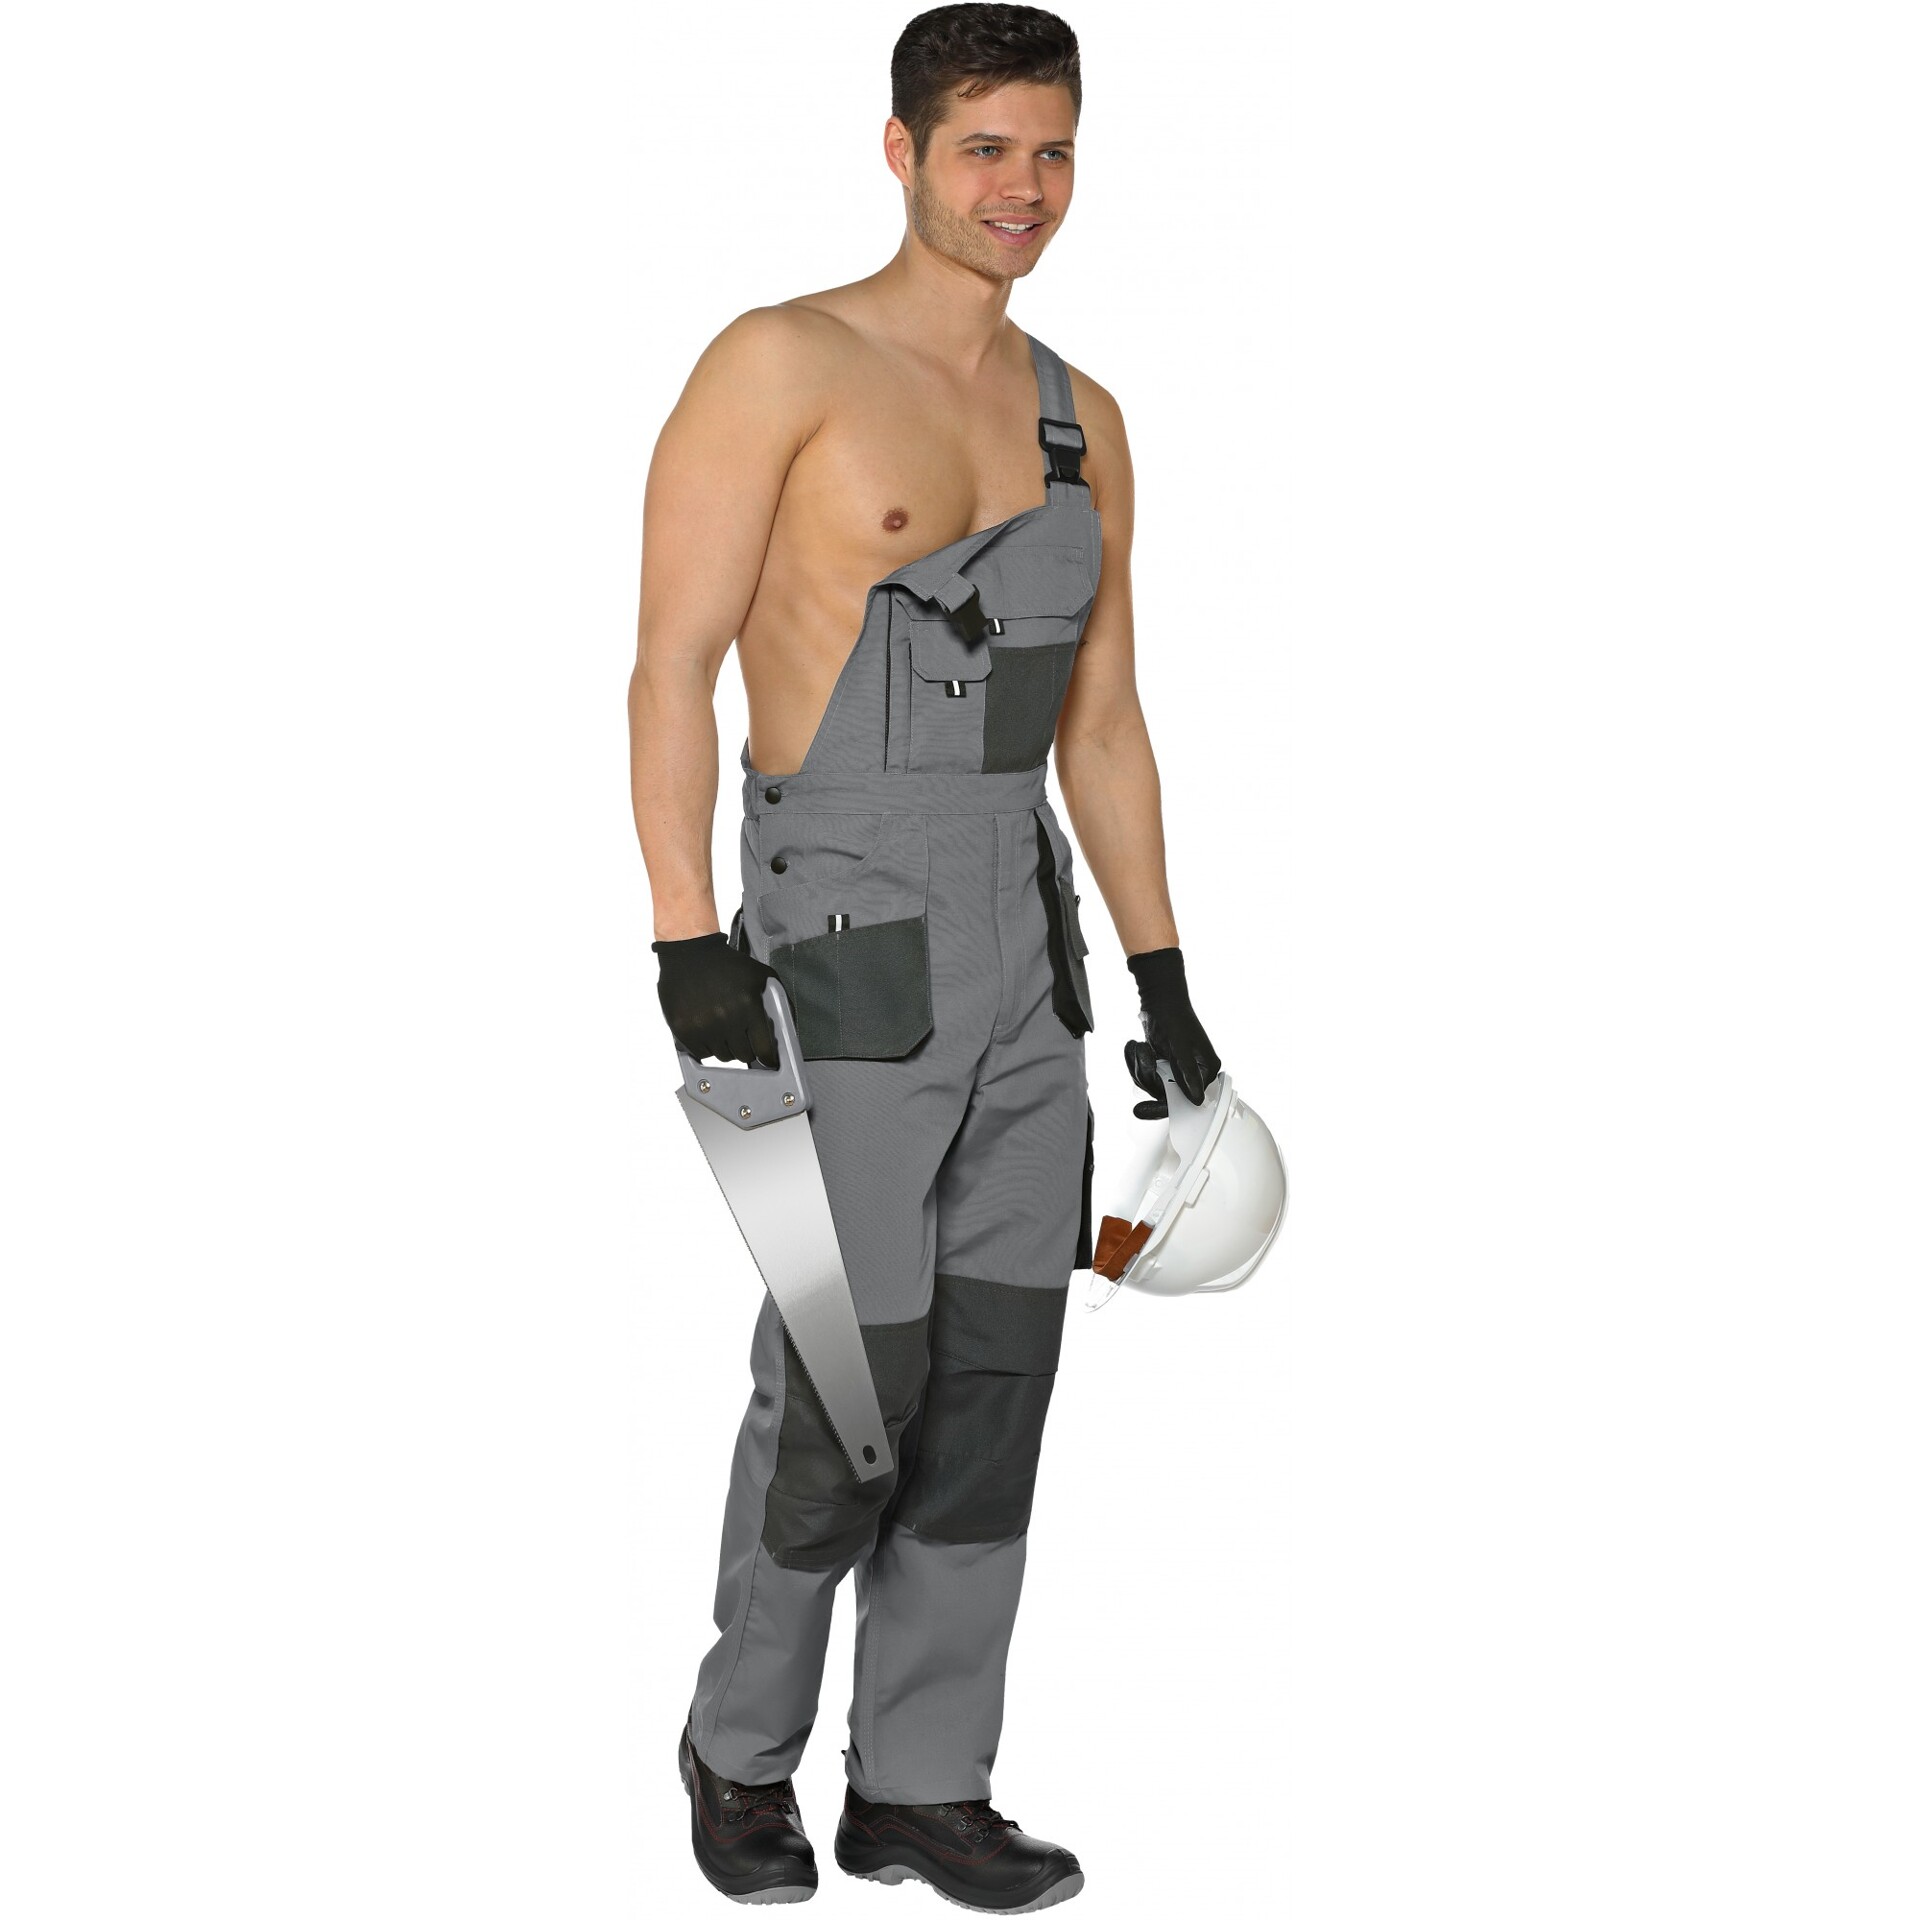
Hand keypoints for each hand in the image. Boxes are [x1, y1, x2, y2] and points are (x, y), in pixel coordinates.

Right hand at [653, 931, 780, 1066]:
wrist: (690, 953)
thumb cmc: (727, 964)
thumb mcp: (762, 976)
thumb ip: (781, 1001)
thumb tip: (789, 1029)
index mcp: (748, 1007)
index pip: (764, 1049)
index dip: (768, 1057)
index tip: (768, 1060)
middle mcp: (726, 1019)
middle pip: (744, 1055)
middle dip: (747, 1049)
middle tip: (743, 1038)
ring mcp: (703, 1026)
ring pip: (722, 1056)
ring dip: (726, 1048)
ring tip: (724, 1030)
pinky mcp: (683, 1029)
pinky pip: (700, 1053)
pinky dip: (706, 1047)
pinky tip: (708, 1032)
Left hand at [1123, 947, 1220, 1115]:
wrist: (1159, 997)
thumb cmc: (1174, 1018)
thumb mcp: (1181, 1047)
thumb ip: (1188, 1075)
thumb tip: (1198, 1100)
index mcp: (1206, 1069)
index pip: (1187, 1100)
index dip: (1162, 1105)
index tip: (1141, 1111)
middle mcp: (1195, 1072)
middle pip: (1164, 1093)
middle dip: (1146, 1074)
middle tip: (1142, 1052)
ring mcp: (1177, 1068)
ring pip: (1151, 1083)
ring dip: (1138, 1065)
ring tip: (1139, 1044)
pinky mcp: (1162, 1063)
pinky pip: (1144, 1073)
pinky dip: (1135, 1060)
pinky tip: (1135, 1044)